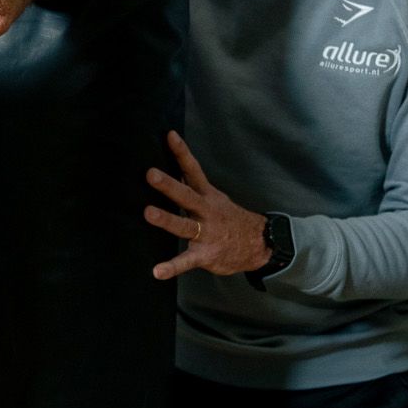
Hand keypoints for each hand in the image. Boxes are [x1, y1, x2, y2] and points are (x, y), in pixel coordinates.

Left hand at [144, 132, 269, 280]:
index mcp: (208, 196)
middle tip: (151, 174)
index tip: (169, 136)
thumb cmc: (229, 220)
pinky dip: (172, 267)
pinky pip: (186, 261)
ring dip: (166, 219)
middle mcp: (206, 212)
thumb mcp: (215, 199)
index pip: (193, 170)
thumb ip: (194, 188)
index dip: (182, 153)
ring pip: (184, 225)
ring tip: (148, 213)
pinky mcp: (205, 254)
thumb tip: (174, 169)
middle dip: (169, 185)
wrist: (259, 244)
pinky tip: (157, 271)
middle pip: (186, 196)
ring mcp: (206, 233)